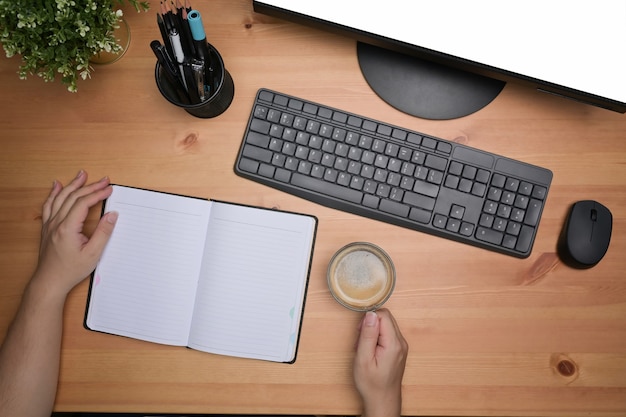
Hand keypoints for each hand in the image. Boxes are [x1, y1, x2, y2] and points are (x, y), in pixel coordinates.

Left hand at [33, 170, 116, 297]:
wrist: (50, 281)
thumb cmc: (70, 270)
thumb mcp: (93, 254)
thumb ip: (103, 233)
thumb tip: (112, 215)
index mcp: (67, 228)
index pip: (83, 203)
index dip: (97, 194)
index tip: (109, 190)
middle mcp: (56, 223)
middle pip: (73, 197)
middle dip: (90, 186)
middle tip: (104, 180)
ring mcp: (49, 224)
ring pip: (60, 198)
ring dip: (72, 184)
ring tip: (82, 175)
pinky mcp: (47, 227)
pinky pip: (49, 205)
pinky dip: (53, 193)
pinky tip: (56, 186)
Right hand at [353, 308, 407, 416]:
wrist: (383, 400)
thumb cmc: (371, 383)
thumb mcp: (363, 358)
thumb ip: (367, 334)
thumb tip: (370, 313)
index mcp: (393, 343)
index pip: (383, 315)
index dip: (368, 319)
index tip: (360, 333)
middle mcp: (401, 342)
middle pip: (386, 318)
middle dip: (370, 324)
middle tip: (360, 341)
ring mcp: (402, 346)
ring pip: (386, 325)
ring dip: (373, 331)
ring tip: (365, 348)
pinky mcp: (399, 349)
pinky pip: (388, 334)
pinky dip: (377, 338)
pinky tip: (370, 351)